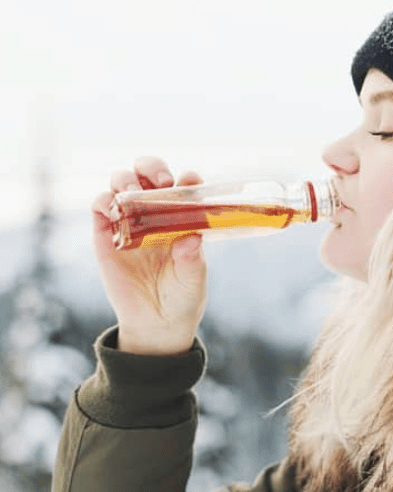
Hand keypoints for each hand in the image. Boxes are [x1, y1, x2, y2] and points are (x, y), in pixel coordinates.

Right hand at [92, 156, 207, 354]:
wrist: (156, 324)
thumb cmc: (182, 296)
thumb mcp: (194, 280)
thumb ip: (193, 260)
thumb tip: (190, 239)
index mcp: (183, 217)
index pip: (184, 185)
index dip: (188, 179)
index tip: (191, 181)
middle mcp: (155, 213)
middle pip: (148, 174)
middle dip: (153, 168)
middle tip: (162, 182)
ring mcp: (129, 222)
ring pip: (121, 183)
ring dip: (126, 179)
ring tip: (134, 192)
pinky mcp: (105, 236)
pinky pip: (99, 207)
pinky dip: (103, 200)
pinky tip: (113, 208)